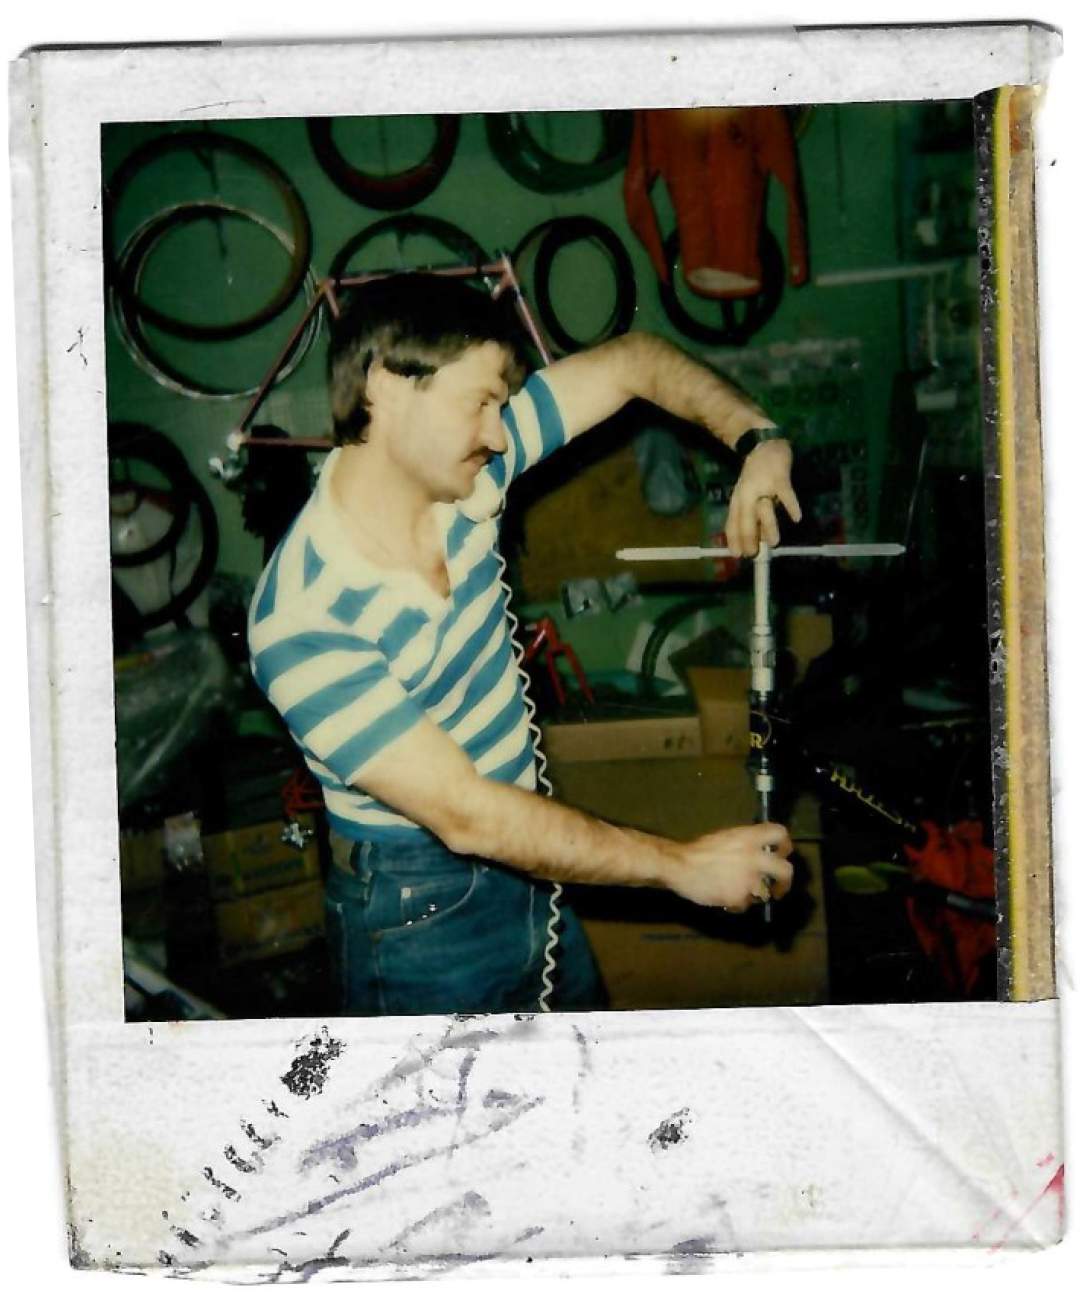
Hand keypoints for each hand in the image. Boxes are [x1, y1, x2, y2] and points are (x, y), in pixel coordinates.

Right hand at [667, 823, 793, 911]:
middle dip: (785, 882)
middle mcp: (754, 857)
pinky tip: (725, 897)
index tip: (782, 855)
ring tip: (739, 892)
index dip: (785, 845)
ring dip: (755, 894)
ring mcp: (749, 878)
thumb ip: (747, 844)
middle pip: (786, 871)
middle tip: (777, 888)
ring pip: (765, 892)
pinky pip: (746, 904)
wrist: (680, 866)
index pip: (780, 834)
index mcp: (749, 837)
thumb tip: (762, 854)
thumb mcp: (727, 838)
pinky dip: (737, 904)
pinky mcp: (740, 897)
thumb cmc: (700, 851)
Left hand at [724, 439, 802, 556]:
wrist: (764, 444)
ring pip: (764, 509)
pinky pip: (786, 495)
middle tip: (753, 554)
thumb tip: (754, 538)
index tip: (737, 555)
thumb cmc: (755, 472)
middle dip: (748, 537)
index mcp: (738, 498)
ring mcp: (763, 485)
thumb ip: (747, 513)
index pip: (732, 521)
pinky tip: (797, 517)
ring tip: (774, 543)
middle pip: (746, 518)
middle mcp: (747, 493)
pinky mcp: (779, 478)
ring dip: (768, 527)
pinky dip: (792, 506)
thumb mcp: (744, 493)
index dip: (734, 538)